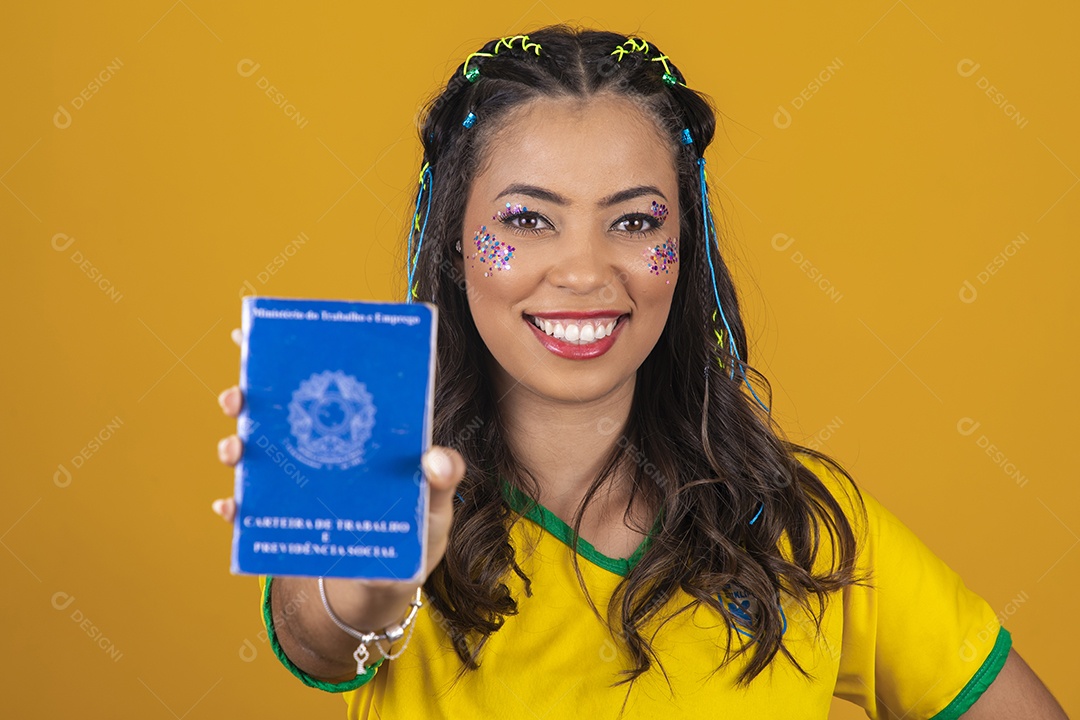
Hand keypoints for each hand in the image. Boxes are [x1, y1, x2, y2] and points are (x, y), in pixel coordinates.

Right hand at [211, 328, 465, 585]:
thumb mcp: (434, 505)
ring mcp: (298, 482)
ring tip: (233, 451)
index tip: (260, 331)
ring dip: (236, 446)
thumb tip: (436, 459)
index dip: (292, 356)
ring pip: (257, 454)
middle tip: (238, 397)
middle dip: (249, 397)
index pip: (324, 384)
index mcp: (356, 432)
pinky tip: (230, 508)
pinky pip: (251, 509)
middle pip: (278, 412)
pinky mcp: (284, 519)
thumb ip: (442, 480)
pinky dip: (236, 507)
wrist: (386, 586)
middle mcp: (320, 449)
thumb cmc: (415, 533)